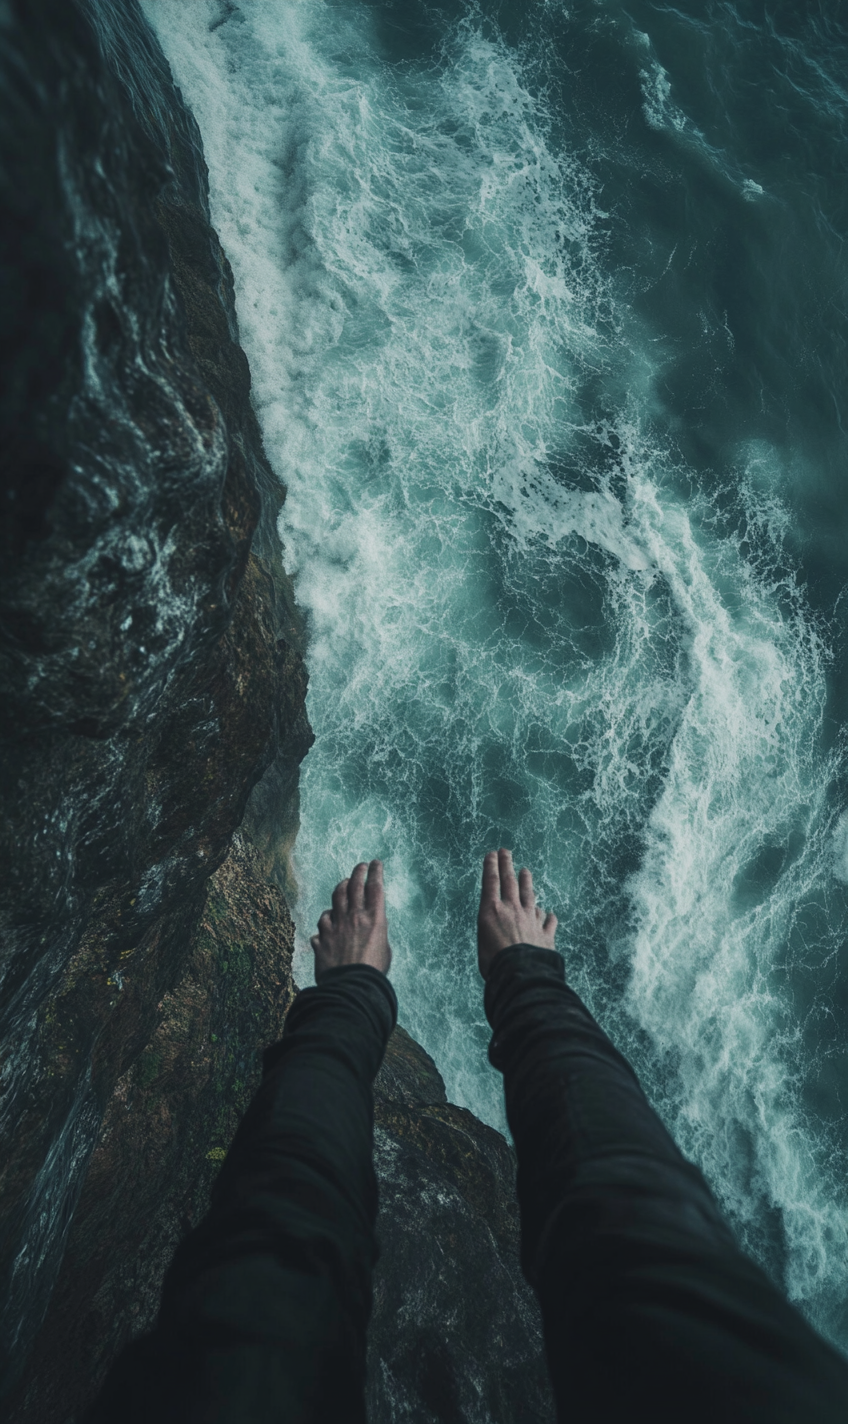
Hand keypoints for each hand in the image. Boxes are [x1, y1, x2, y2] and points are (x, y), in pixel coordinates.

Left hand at [310, 860, 391, 980]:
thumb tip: (372, 927)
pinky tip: (328, 922)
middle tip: (361, 866)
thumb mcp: (384, 949)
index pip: (375, 887)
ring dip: (341, 888)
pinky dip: (327, 920)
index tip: (376, 863)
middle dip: (358, 871)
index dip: (376, 872)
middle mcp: (354, 918)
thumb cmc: (373, 973)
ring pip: (336, 898)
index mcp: (374, 920)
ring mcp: (336, 926)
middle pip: (354, 886)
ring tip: (344, 884)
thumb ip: (377, 933)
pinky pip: (322, 923)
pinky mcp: (322, 938)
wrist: (351, 988)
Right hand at [477, 848, 556, 979]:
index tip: (492, 854)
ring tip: (526, 871)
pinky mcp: (545, 932)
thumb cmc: (495, 963)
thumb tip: (498, 933)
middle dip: (507, 865)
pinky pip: (548, 921)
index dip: (491, 867)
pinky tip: (549, 914)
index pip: (490, 882)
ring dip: (527, 882)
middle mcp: (512, 910)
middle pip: (510, 882)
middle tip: (506, 852)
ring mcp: (530, 919)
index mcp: (492, 911)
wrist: (521, 973)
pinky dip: (548, 916)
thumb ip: (491, 933)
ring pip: (529, 895)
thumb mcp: (483, 944)